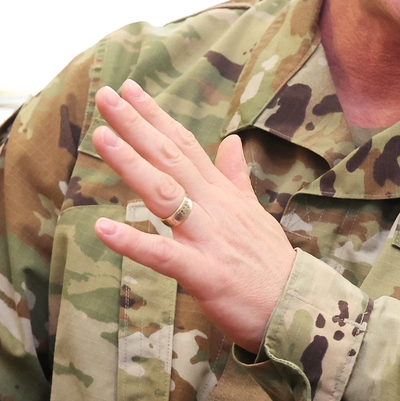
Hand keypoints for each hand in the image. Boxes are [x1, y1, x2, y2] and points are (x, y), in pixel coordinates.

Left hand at [91, 80, 295, 353]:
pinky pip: (164, 255)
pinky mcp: (205, 274)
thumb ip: (236, 177)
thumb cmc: (271, 266)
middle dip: (136, 125)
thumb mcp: (255, 214)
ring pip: (164, 194)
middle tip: (106, 95)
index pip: (185, 144)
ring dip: (131, 165)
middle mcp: (213, 208)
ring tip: (100, 137)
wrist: (298, 311)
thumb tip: (232, 141)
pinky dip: (133, 242)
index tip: (129, 89)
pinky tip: (102, 229)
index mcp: (222, 194)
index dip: (155, 115)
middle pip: (170, 157)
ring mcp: (208, 239)